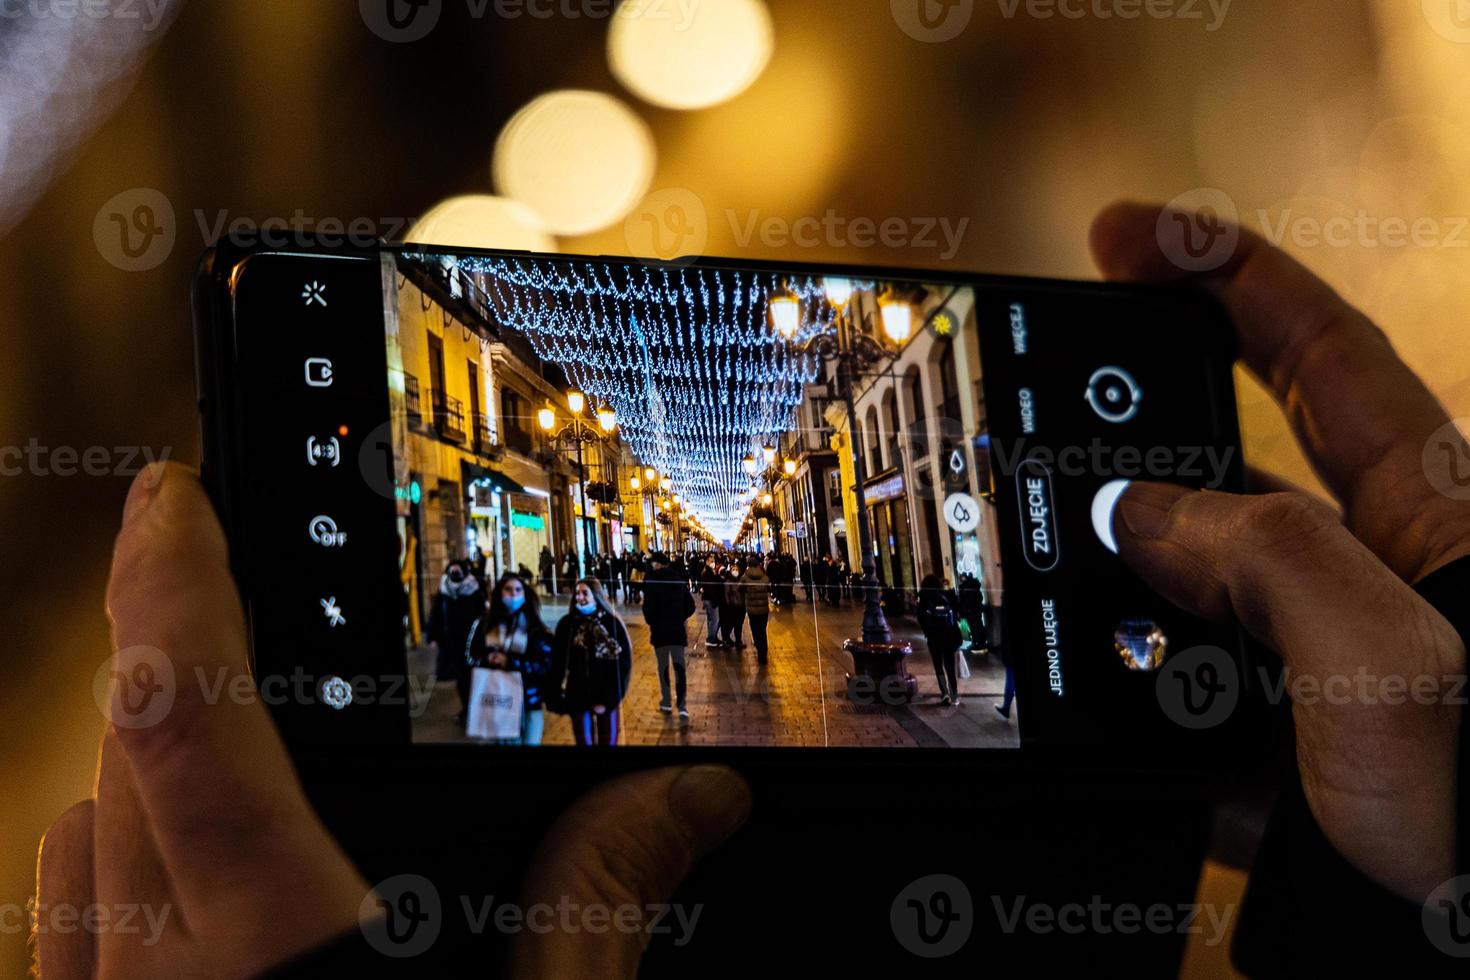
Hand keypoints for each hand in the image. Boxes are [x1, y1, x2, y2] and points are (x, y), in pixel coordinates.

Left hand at [35, 464, 749, 977]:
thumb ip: (599, 916)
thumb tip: (689, 800)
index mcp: (273, 962)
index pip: (192, 726)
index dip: (176, 589)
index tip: (173, 495)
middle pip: (117, 772)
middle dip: (162, 667)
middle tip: (218, 605)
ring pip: (65, 857)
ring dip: (122, 775)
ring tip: (196, 742)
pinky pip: (55, 950)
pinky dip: (95, 882)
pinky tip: (159, 898)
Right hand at [1093, 203, 1467, 900]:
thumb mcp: (1398, 664)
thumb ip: (1268, 566)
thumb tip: (1141, 517)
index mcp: (1430, 520)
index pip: (1316, 356)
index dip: (1222, 278)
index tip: (1126, 236)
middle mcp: (1369, 585)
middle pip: (1229, 475)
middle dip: (1134, 448)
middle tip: (1045, 433)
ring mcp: (1318, 677)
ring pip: (1185, 602)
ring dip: (1116, 603)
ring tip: (1056, 602)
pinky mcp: (1282, 765)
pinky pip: (1175, 714)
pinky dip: (1124, 714)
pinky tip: (1091, 719)